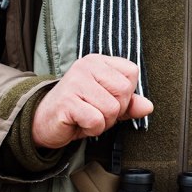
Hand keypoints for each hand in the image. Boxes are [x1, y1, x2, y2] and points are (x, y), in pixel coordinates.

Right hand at [31, 54, 152, 148]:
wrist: (43, 122)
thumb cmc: (78, 110)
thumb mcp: (107, 105)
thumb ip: (129, 104)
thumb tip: (148, 106)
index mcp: (98, 61)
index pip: (131, 73)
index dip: (126, 94)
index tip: (106, 99)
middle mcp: (86, 66)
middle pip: (124, 91)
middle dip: (115, 111)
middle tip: (96, 112)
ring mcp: (75, 82)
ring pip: (111, 108)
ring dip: (103, 122)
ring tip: (86, 117)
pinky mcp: (67, 101)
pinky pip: (96, 120)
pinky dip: (92, 129)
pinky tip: (79, 123)